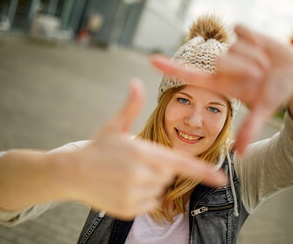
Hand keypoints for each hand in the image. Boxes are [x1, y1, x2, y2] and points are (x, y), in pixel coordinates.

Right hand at [56, 79, 225, 218]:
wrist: (72, 172)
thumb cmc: (97, 147)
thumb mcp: (115, 126)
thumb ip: (130, 106)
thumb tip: (136, 82)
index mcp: (142, 152)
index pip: (179, 164)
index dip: (202, 170)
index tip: (220, 177)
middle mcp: (140, 174)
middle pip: (167, 175)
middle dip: (157, 169)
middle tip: (135, 162)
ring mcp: (133, 193)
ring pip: (158, 190)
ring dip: (149, 183)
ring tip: (127, 175)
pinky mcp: (127, 209)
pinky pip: (148, 203)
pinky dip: (141, 197)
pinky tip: (124, 187)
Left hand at [151, 25, 292, 153]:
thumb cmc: (275, 93)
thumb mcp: (263, 109)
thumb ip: (249, 129)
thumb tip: (239, 155)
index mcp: (220, 83)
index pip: (191, 74)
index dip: (172, 68)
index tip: (152, 61)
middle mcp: (222, 66)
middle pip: (222, 61)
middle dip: (246, 68)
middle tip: (260, 76)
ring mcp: (231, 49)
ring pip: (235, 47)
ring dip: (255, 57)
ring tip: (265, 64)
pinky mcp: (241, 33)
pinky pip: (241, 30)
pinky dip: (256, 39)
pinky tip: (264, 48)